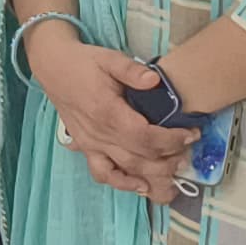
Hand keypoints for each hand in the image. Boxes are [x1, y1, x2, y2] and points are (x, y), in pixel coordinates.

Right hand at [29, 29, 192, 203]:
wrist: (54, 68)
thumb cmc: (84, 62)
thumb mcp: (110, 58)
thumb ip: (132, 70)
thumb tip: (155, 80)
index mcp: (107, 112)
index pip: (145, 135)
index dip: (171, 140)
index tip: (191, 135)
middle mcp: (100, 134)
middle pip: (139, 157)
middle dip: (168, 159)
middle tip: (188, 153)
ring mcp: (92, 144)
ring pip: (125, 169)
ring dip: (151, 175)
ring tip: (173, 173)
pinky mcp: (86, 148)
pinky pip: (103, 173)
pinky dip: (122, 183)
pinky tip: (141, 186)